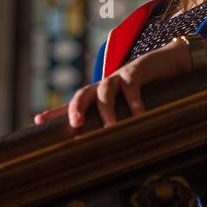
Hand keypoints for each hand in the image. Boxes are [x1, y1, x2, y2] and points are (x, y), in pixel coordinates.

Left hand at [33, 30, 206, 128]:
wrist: (169, 62)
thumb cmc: (149, 88)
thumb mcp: (131, 104)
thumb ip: (122, 119)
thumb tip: (114, 145)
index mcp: (100, 94)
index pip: (73, 102)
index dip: (56, 111)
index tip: (37, 120)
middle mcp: (105, 85)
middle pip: (82, 94)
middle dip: (75, 109)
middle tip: (74, 125)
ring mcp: (119, 77)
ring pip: (104, 91)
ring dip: (106, 110)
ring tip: (110, 127)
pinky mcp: (136, 71)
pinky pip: (132, 87)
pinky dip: (135, 102)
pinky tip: (140, 114)